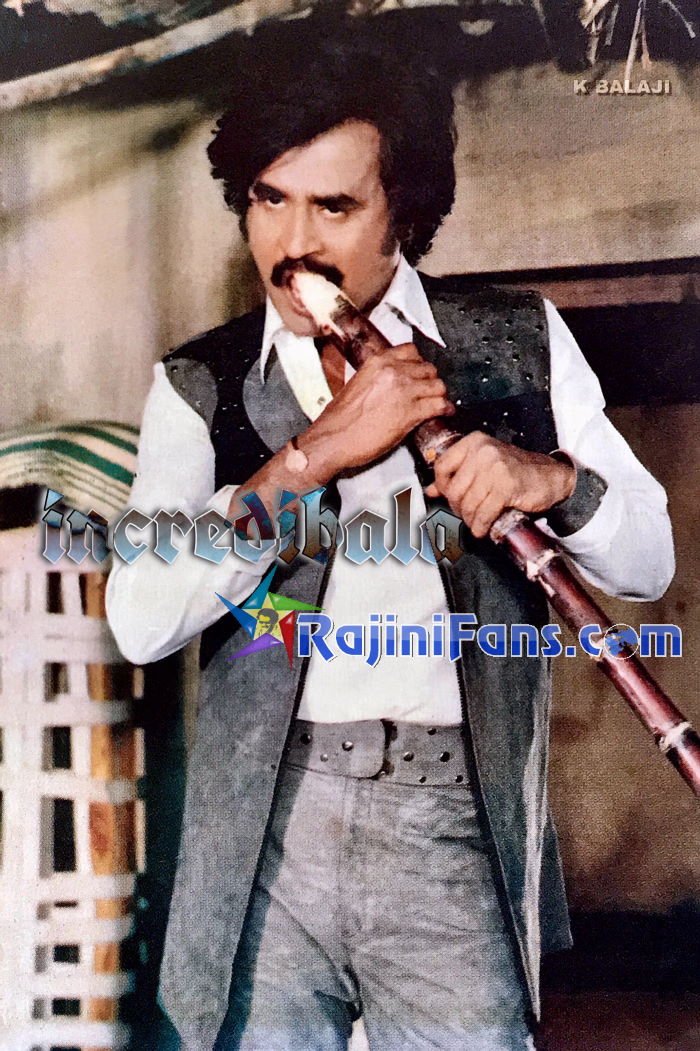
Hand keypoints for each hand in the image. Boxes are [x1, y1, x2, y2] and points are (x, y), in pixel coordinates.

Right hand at [302, 343, 454, 473]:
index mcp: (378, 362)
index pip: (411, 351)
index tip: (419, 373)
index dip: (418, 364)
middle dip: (430, 381)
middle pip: (428, 368)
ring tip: (438, 402)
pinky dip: (445, 409)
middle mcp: (393, 371)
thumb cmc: (340, 418)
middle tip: (428, 391)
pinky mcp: (411, 412)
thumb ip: (378, 377)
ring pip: (437, 385)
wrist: (333, 438)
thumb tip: (392, 382)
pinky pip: (439, 405)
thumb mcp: (357, 384)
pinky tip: (445, 412)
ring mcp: (404, 391)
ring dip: (439, 395)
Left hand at [424, 432, 575, 538]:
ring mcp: (495, 468)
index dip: (441, 486)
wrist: (551, 477)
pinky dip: (481, 525)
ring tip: (476, 523)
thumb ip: (457, 475)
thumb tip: (431, 489)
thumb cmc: (517, 470)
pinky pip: (483, 512)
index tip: (448, 497)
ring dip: (470, 520)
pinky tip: (483, 528)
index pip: (442, 466)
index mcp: (474, 442)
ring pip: (468, 503)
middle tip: (466, 514)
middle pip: (454, 488)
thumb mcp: (484, 466)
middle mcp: (483, 451)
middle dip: (457, 508)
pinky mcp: (506, 486)